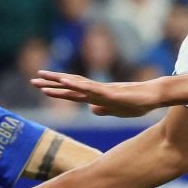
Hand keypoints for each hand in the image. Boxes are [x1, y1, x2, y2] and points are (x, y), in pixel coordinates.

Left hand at [31, 71, 166, 117]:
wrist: (154, 96)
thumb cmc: (137, 102)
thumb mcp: (116, 110)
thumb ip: (103, 109)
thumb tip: (91, 109)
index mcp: (95, 97)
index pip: (71, 93)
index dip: (56, 91)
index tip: (41, 88)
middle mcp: (95, 91)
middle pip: (69, 86)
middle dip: (51, 83)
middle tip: (33, 80)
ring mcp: (102, 91)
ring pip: (77, 85)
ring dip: (60, 81)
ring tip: (44, 77)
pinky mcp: (110, 93)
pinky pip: (91, 88)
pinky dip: (78, 85)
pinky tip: (67, 82)